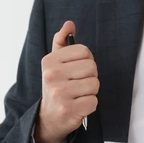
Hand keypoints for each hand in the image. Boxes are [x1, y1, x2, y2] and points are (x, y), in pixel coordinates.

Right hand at [34, 20, 98, 142]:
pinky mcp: (69, 109)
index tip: (77, 70)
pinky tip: (78, 106)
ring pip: (94, 84)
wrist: (48, 118)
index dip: (86, 61)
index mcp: (50, 61)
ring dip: (90, 92)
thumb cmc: (56, 86)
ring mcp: (60, 93)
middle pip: (92, 67)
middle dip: (90, 77)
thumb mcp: (54, 63)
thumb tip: (69, 24)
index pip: (84, 51)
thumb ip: (61, 42)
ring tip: (78, 95)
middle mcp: (52, 75)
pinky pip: (94, 101)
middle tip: (78, 84)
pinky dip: (90, 105)